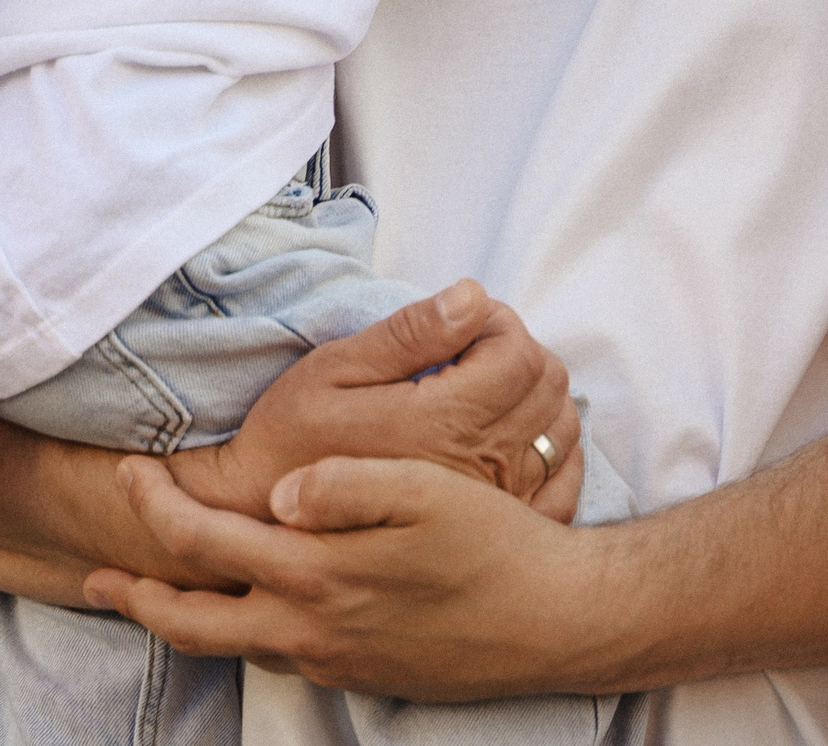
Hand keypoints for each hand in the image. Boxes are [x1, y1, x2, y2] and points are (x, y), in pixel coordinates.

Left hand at [85, 453, 589, 698]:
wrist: (554, 622)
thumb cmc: (496, 547)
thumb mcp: (427, 492)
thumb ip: (347, 485)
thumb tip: (278, 493)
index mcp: (316, 575)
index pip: (203, 544)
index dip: (154, 508)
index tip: (130, 472)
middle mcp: (310, 629)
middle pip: (192, 622)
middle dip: (136, 596)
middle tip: (95, 578)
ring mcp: (332, 660)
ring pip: (231, 647)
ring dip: (183, 622)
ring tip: (157, 599)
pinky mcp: (360, 673)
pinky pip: (276, 658)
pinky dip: (239, 634)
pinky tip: (254, 612)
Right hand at [174, 280, 584, 526]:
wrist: (264, 525)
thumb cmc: (289, 440)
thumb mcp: (331, 370)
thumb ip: (408, 334)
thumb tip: (473, 297)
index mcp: (442, 424)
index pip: (521, 354)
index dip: (499, 322)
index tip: (463, 324)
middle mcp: (480, 467)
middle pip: (549, 386)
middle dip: (518, 351)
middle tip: (469, 352)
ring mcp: (494, 504)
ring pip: (560, 429)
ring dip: (535, 396)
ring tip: (482, 392)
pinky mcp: (496, 530)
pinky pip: (563, 482)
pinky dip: (554, 448)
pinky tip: (512, 435)